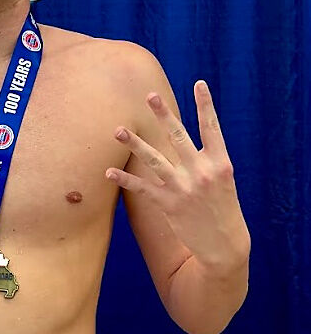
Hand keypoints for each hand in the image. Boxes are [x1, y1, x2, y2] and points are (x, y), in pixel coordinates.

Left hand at [105, 80, 250, 270]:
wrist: (226, 249)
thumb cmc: (223, 208)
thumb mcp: (223, 180)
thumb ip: (205, 158)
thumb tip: (180, 137)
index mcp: (220, 164)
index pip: (212, 128)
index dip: (206, 105)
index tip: (199, 83)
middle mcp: (202, 173)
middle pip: (179, 137)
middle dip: (163, 115)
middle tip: (150, 95)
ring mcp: (184, 189)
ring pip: (155, 160)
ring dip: (134, 144)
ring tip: (118, 129)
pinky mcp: (169, 205)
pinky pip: (142, 188)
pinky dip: (124, 180)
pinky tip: (108, 171)